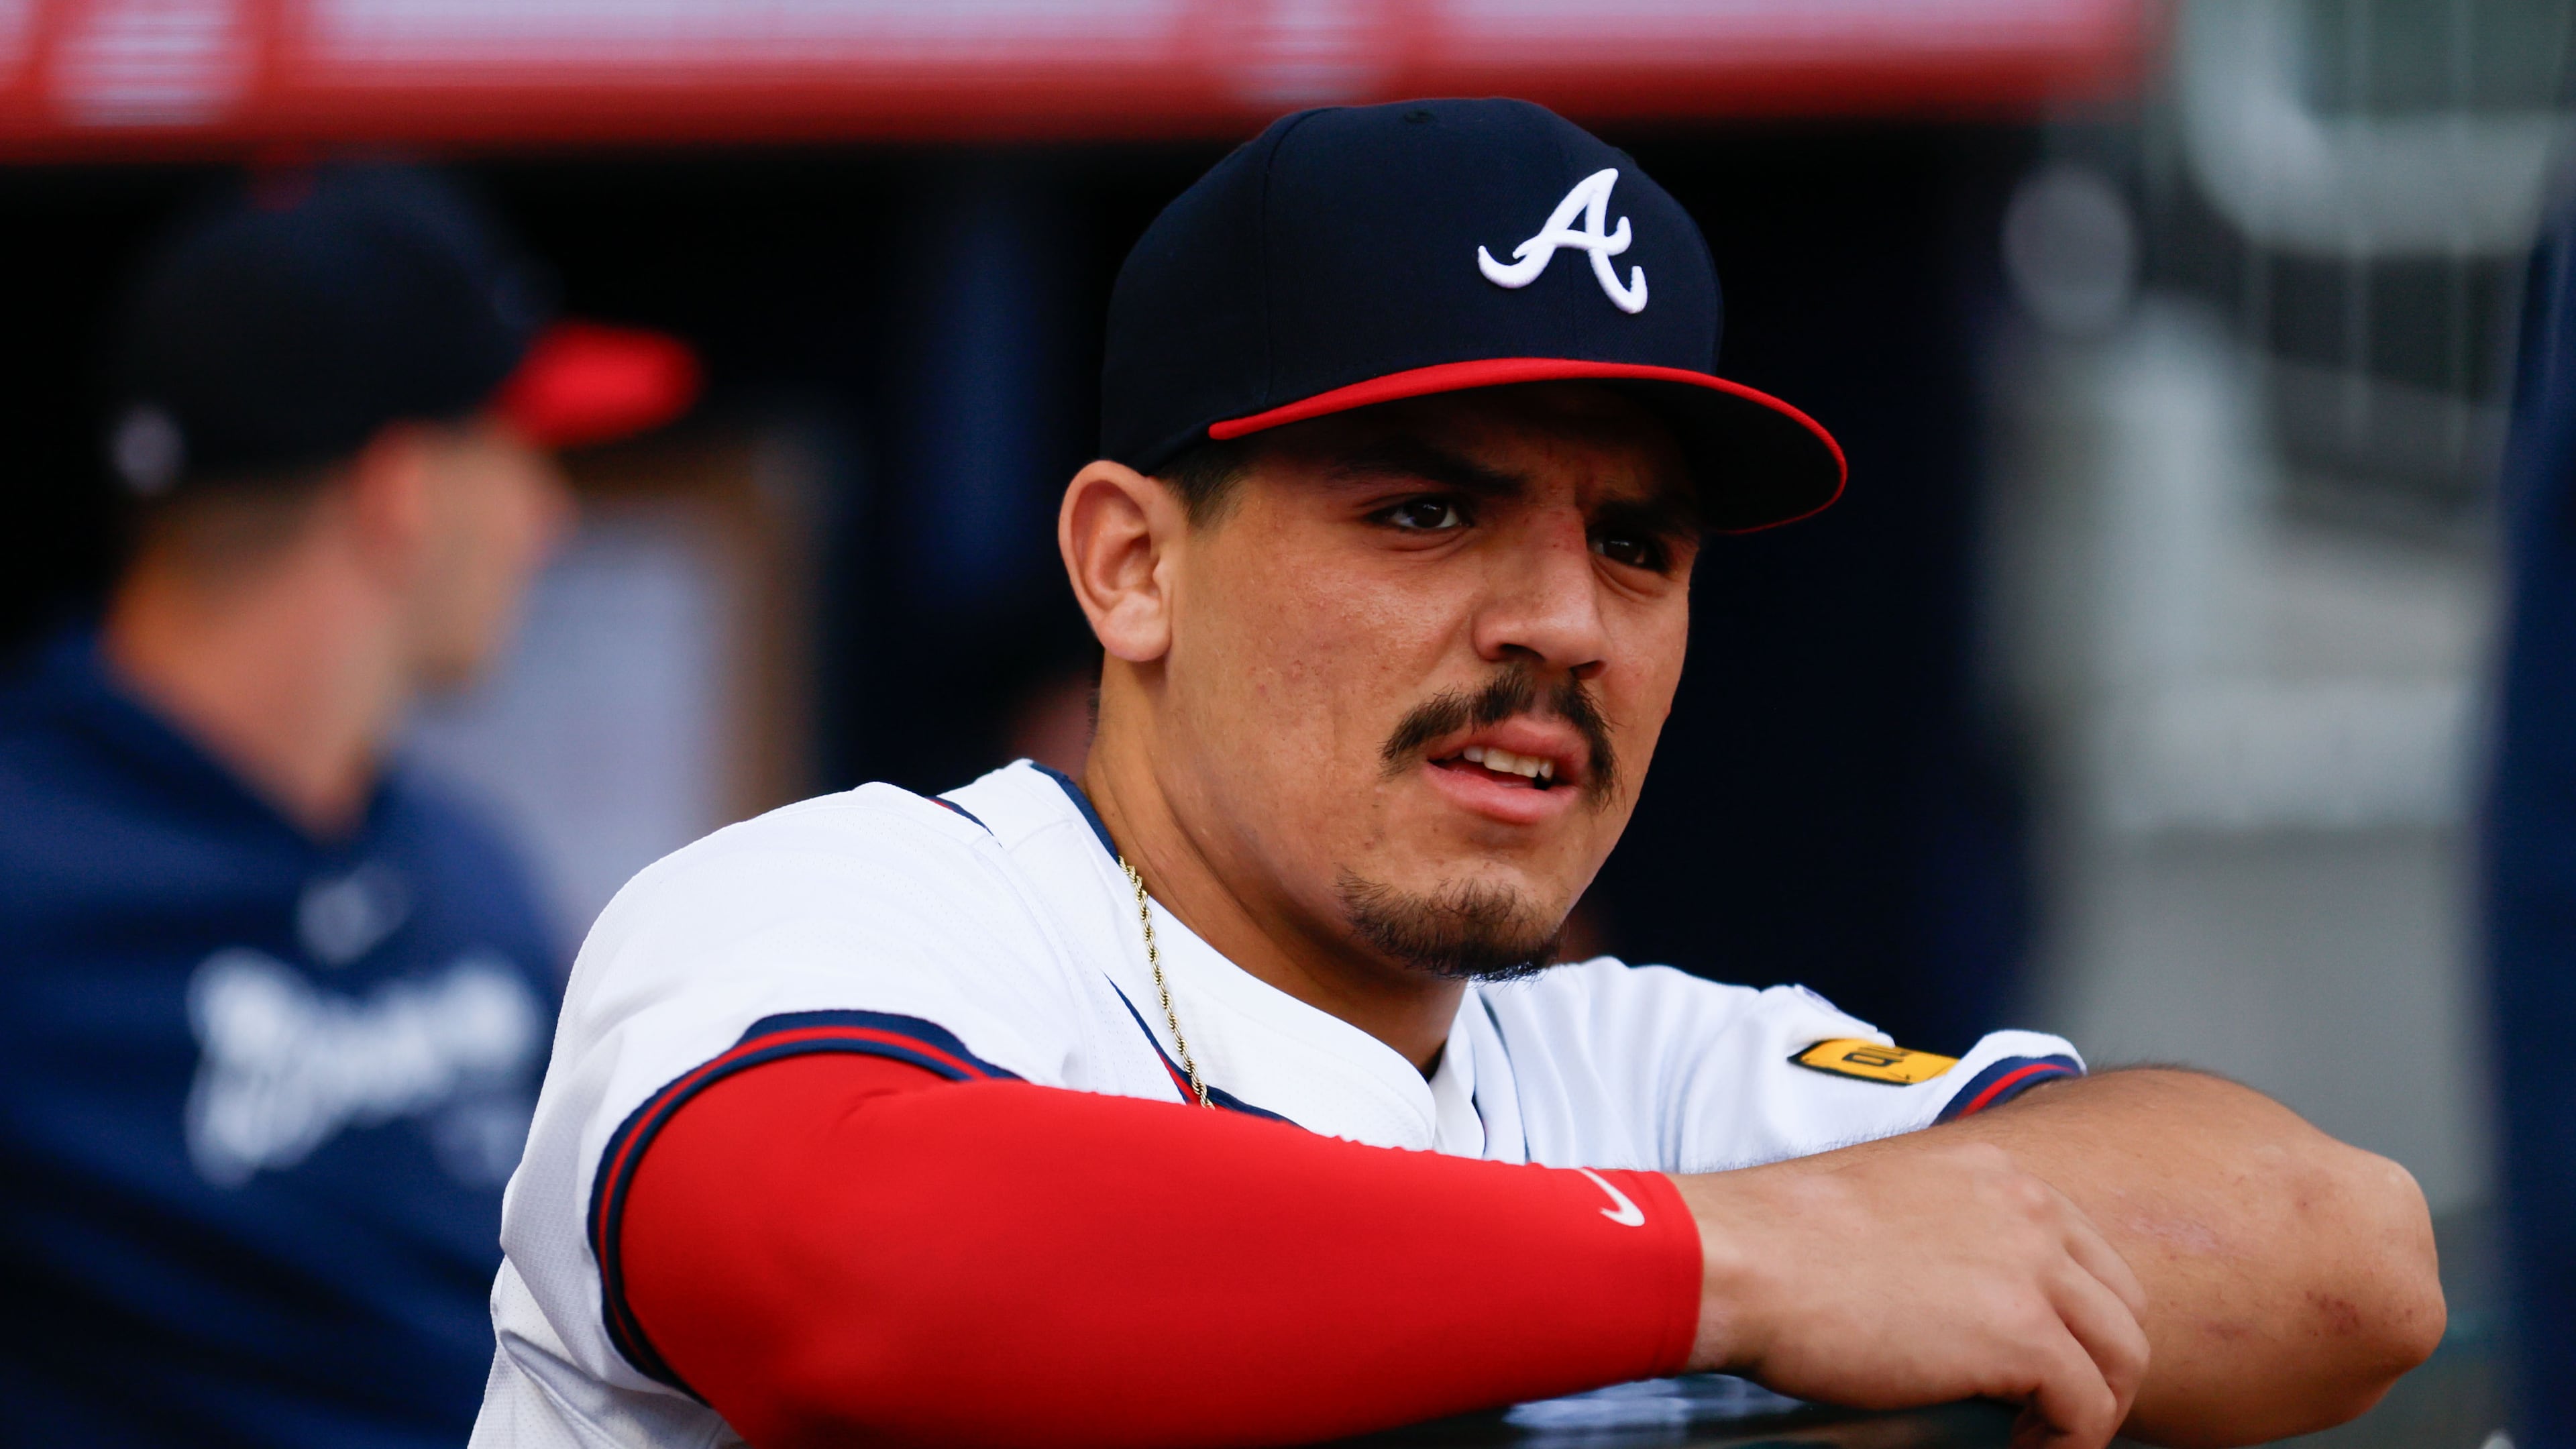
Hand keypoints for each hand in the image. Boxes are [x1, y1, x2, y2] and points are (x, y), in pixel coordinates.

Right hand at [1668, 1138, 2149, 1448]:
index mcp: (1993, 1174)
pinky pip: (2091, 1409)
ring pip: (2124, 1357)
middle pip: (2121, 1303)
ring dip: (2093, 1409)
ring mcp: (2031, 1269)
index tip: (2039, 1361)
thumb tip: (1953, 1302)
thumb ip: (1939, 1235)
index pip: (2085, 1252)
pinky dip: (2068, 1444)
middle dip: (2099, 1365)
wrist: (1742, 1258)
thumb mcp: (1880, 1207)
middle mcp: (2027, 1209)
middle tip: (2048, 1408)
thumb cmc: (1777, 1242)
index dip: (2073, 1319)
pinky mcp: (2022, 1334)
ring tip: (2038, 1437)